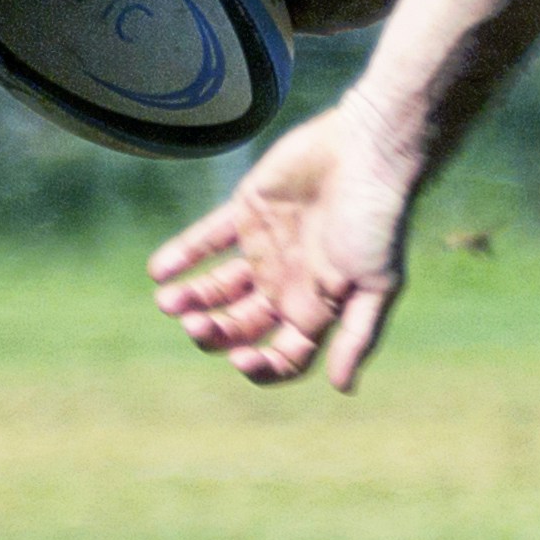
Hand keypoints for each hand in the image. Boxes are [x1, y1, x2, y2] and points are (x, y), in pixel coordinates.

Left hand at [147, 110, 421, 391]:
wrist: (369, 150)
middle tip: (193, 325)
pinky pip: (207, 241)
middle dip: (215, 333)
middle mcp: (288, 283)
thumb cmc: (378, 220)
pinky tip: (160, 271)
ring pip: (218, 289)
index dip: (260, 367)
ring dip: (192, 299)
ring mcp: (265, 248)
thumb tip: (341, 389)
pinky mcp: (247, 212)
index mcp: (318, 307)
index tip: (239, 360)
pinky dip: (182, 256)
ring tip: (168, 302)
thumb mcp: (377, 285)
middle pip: (241, 327)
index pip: (283, 357)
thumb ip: (357, 336)